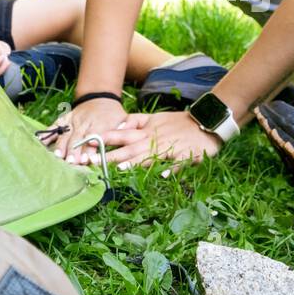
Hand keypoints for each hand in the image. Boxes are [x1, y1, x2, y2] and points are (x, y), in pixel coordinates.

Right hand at [52, 97, 137, 164]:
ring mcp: (73, 121)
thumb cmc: (113, 115)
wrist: (100, 98)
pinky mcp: (65, 119)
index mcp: (100, 124)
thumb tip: (127, 131)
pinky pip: (54, 126)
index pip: (94, 138)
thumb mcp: (123, 118)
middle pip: (77, 138)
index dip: (89, 150)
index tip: (85, 160)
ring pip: (65, 134)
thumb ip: (125, 127)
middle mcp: (84, 123)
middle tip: (70, 162)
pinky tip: (40, 142)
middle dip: (73, 151)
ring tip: (57, 156)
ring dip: (61, 146)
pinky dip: (47, 134)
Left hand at [100, 110, 222, 173]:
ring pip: (150, 156)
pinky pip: (177, 164)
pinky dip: (170, 170)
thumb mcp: (155, 118)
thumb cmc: (178, 123)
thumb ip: (136, 121)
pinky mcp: (185, 155)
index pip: (122, 134)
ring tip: (120, 169)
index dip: (106, 139)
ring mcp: (169, 147)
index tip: (88, 144)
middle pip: (130, 148)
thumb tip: (118, 124)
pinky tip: (162, 176)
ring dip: (135, 162)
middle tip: (93, 163)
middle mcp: (154, 139)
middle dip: (110, 156)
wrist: (205, 122)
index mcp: (146, 130)